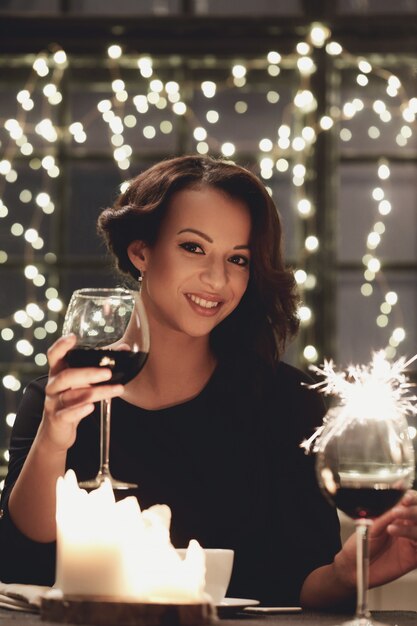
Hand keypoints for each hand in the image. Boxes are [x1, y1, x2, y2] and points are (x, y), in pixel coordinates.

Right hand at [39, 334, 123, 451]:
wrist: (57, 430)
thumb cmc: (73, 400)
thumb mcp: (83, 383)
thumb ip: (98, 367)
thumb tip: (124, 349)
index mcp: (58, 372)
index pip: (54, 356)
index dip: (61, 346)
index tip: (73, 337)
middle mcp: (53, 386)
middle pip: (66, 376)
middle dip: (88, 373)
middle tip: (108, 373)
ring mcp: (53, 403)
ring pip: (72, 396)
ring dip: (96, 392)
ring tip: (116, 389)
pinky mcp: (57, 419)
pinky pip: (67, 414)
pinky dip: (80, 410)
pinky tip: (92, 407)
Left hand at [335, 490, 416, 588]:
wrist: (355, 567)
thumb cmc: (360, 544)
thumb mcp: (370, 526)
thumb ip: (385, 516)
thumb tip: (397, 506)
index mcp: (395, 515)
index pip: (409, 502)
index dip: (410, 498)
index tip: (405, 497)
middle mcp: (405, 526)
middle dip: (413, 509)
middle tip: (402, 508)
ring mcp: (410, 541)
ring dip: (411, 522)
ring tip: (392, 523)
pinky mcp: (414, 557)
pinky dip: (413, 537)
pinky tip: (398, 533)